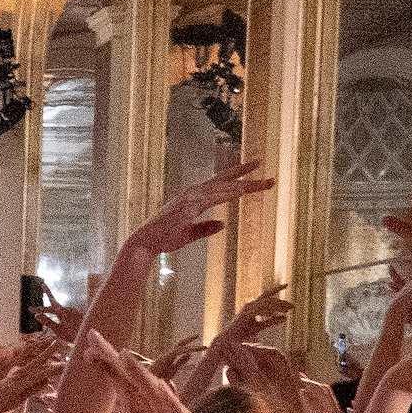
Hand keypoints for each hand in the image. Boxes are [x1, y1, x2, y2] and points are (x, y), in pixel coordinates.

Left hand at [86, 336, 270, 412]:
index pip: (126, 392)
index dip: (109, 372)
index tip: (87, 351)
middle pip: (137, 385)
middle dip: (117, 364)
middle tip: (94, 337)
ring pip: (158, 397)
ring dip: (142, 377)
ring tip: (123, 356)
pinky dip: (173, 407)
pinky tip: (163, 391)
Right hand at [116, 164, 269, 271]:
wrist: (144, 243)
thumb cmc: (164, 239)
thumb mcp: (189, 235)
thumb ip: (206, 228)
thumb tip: (223, 224)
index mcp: (195, 198)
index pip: (221, 183)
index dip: (239, 176)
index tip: (256, 169)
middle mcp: (193, 193)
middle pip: (225, 180)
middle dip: (246, 175)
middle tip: (267, 172)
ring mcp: (190, 198)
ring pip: (222, 188)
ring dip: (242, 185)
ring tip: (261, 184)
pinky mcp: (187, 207)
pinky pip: (211, 198)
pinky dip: (226, 194)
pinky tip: (239, 192)